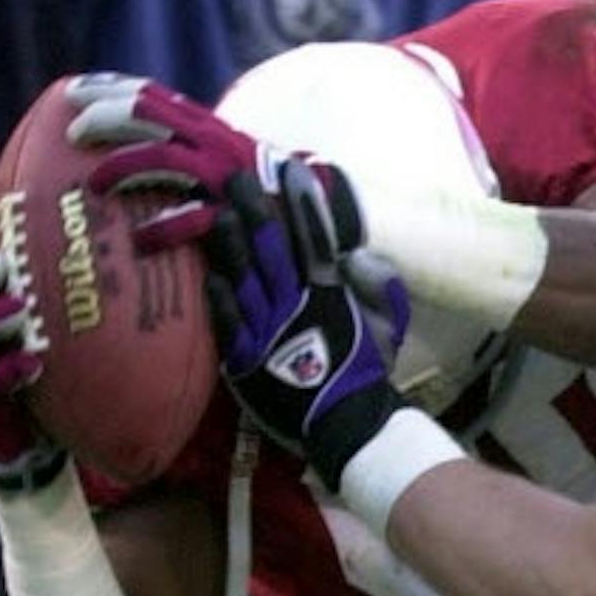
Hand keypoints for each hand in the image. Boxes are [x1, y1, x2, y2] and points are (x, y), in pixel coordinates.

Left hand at [65, 72, 363, 259]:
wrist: (323, 238)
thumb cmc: (268, 212)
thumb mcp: (230, 174)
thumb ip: (192, 163)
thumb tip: (139, 161)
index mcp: (216, 133)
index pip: (156, 97)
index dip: (113, 90)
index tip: (75, 90)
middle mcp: (221, 147)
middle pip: (152, 114)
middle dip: (107, 114)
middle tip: (73, 127)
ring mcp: (229, 180)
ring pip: (164, 156)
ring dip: (124, 166)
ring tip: (96, 183)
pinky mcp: (236, 215)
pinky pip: (193, 218)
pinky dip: (164, 227)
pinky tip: (142, 238)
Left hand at [199, 157, 409, 489]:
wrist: (346, 424)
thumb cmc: (365, 374)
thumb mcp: (386, 328)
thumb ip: (379, 289)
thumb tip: (356, 255)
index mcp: (332, 296)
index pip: (315, 240)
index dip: (302, 204)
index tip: (291, 171)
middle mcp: (297, 306)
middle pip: (272, 249)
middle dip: (256, 210)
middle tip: (239, 178)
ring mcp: (269, 331)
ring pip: (246, 277)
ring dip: (231, 243)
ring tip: (219, 211)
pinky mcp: (246, 358)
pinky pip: (229, 321)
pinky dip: (220, 296)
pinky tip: (209, 273)